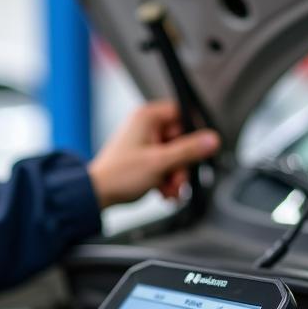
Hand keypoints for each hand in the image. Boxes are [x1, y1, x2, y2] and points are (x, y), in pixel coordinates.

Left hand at [87, 100, 219, 208]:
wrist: (96, 195)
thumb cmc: (118, 175)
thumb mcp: (160, 162)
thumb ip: (188, 151)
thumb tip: (211, 140)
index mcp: (148, 118)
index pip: (182, 113)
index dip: (194, 131)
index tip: (202, 148)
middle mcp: (146, 127)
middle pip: (181, 140)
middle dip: (182, 165)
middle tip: (178, 180)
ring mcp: (144, 144)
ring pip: (174, 156)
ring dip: (176, 177)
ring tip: (170, 191)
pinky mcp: (143, 160)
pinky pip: (164, 166)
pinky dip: (167, 180)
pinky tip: (165, 193)